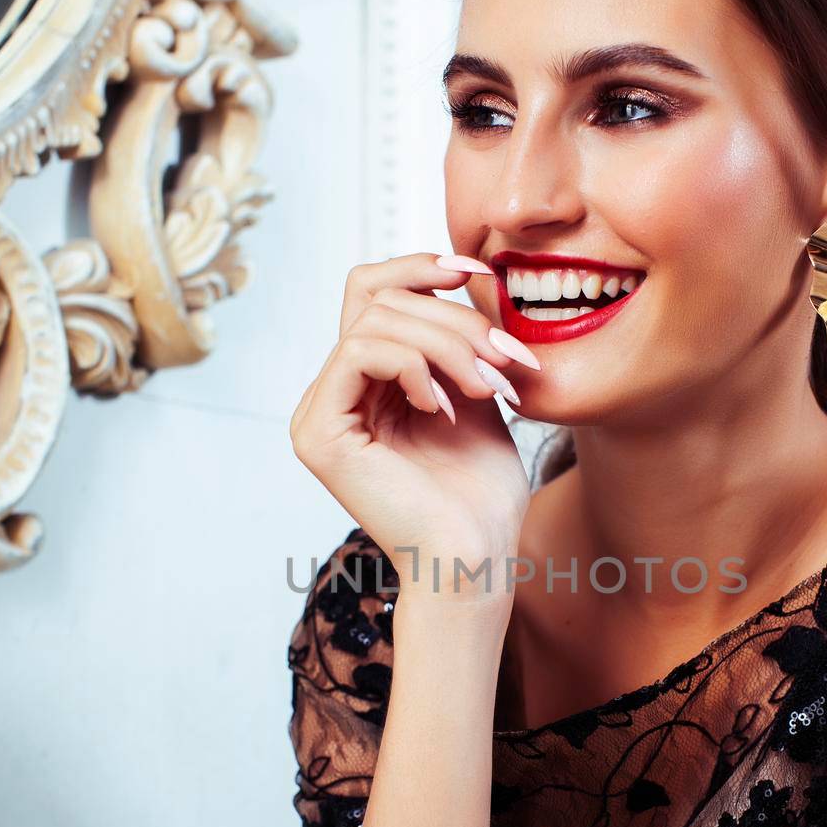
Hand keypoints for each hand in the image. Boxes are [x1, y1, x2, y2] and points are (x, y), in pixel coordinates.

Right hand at [289, 252, 540, 594]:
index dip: (422, 268)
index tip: (481, 273)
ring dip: (447, 344)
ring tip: (488, 387)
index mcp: (366, 384)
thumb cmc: (481, 494)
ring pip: (375, 321)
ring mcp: (319, 413)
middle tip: (508, 360)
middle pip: (381, 301)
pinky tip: (443, 407)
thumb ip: (456, 341)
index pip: (374, 292)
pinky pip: (359, 352)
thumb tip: (463, 277)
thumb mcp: (477, 394)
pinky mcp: (318, 432)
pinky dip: (413, 366)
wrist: (475, 558)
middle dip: (456, 321)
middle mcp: (334, 393)